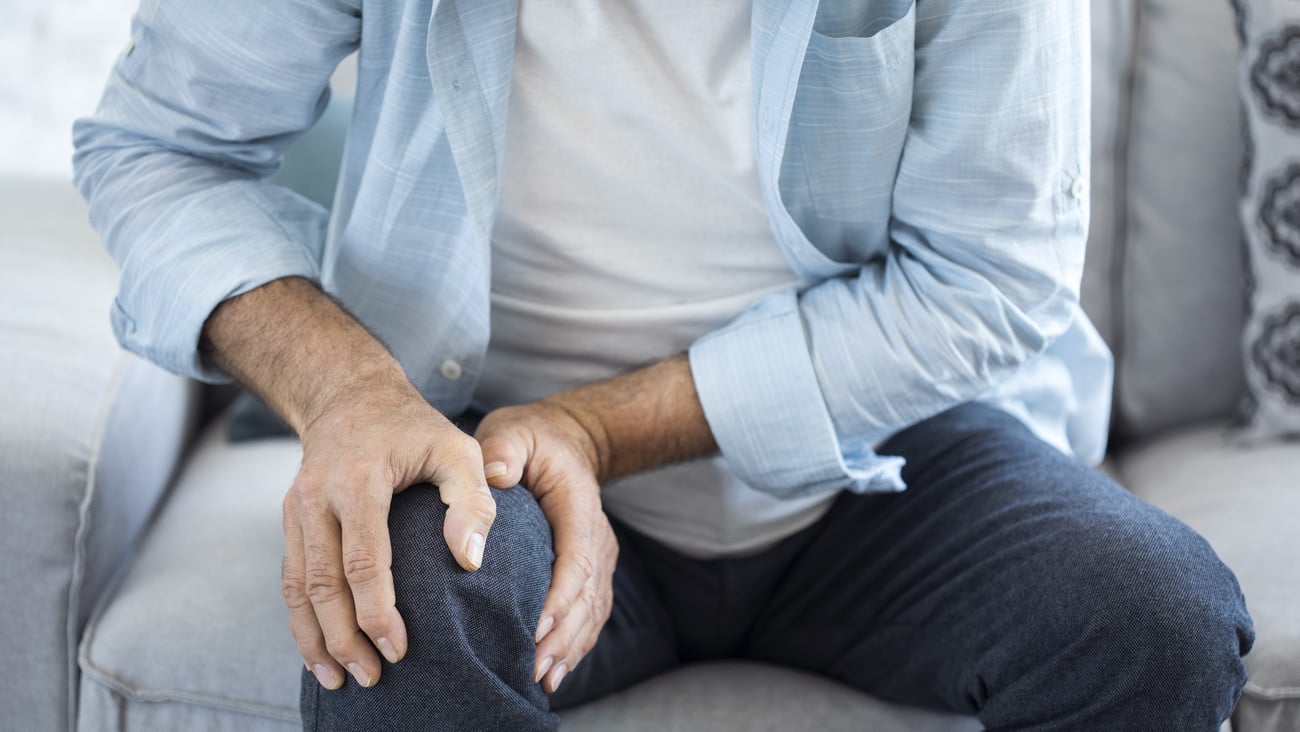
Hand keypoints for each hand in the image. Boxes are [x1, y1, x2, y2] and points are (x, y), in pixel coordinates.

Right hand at [280, 370, 496, 689]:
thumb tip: (469, 561)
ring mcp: (296, 510)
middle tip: (372, 678)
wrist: (350, 396)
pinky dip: (301, 619)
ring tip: (339, 679)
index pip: (362, 560)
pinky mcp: (290, 521)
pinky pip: (290, 579)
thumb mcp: (457, 448)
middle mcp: (316, 497)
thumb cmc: (415, 428)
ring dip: (315, 639)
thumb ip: (471, 500)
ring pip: (296, 588)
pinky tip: (318, 651)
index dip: (377, 611)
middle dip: (343, 639)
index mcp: (358, 480)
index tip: (399, 649)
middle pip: (322, 584)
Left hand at [474, 401, 618, 693]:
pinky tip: (554, 669)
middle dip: (563, 634)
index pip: (576, 557)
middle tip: (533, 666)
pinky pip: (590, 613)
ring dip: (570, 646)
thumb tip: (495, 475)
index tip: (536, 627)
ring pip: (592, 610)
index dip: (560, 596)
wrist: (566, 441)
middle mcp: (596, 536)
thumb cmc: (532, 439)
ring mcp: (598, 556)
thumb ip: (504, 449)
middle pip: (587, 594)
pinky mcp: (591, 570)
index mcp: (578, 506)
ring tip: (542, 677)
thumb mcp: (513, 431)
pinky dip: (576, 643)